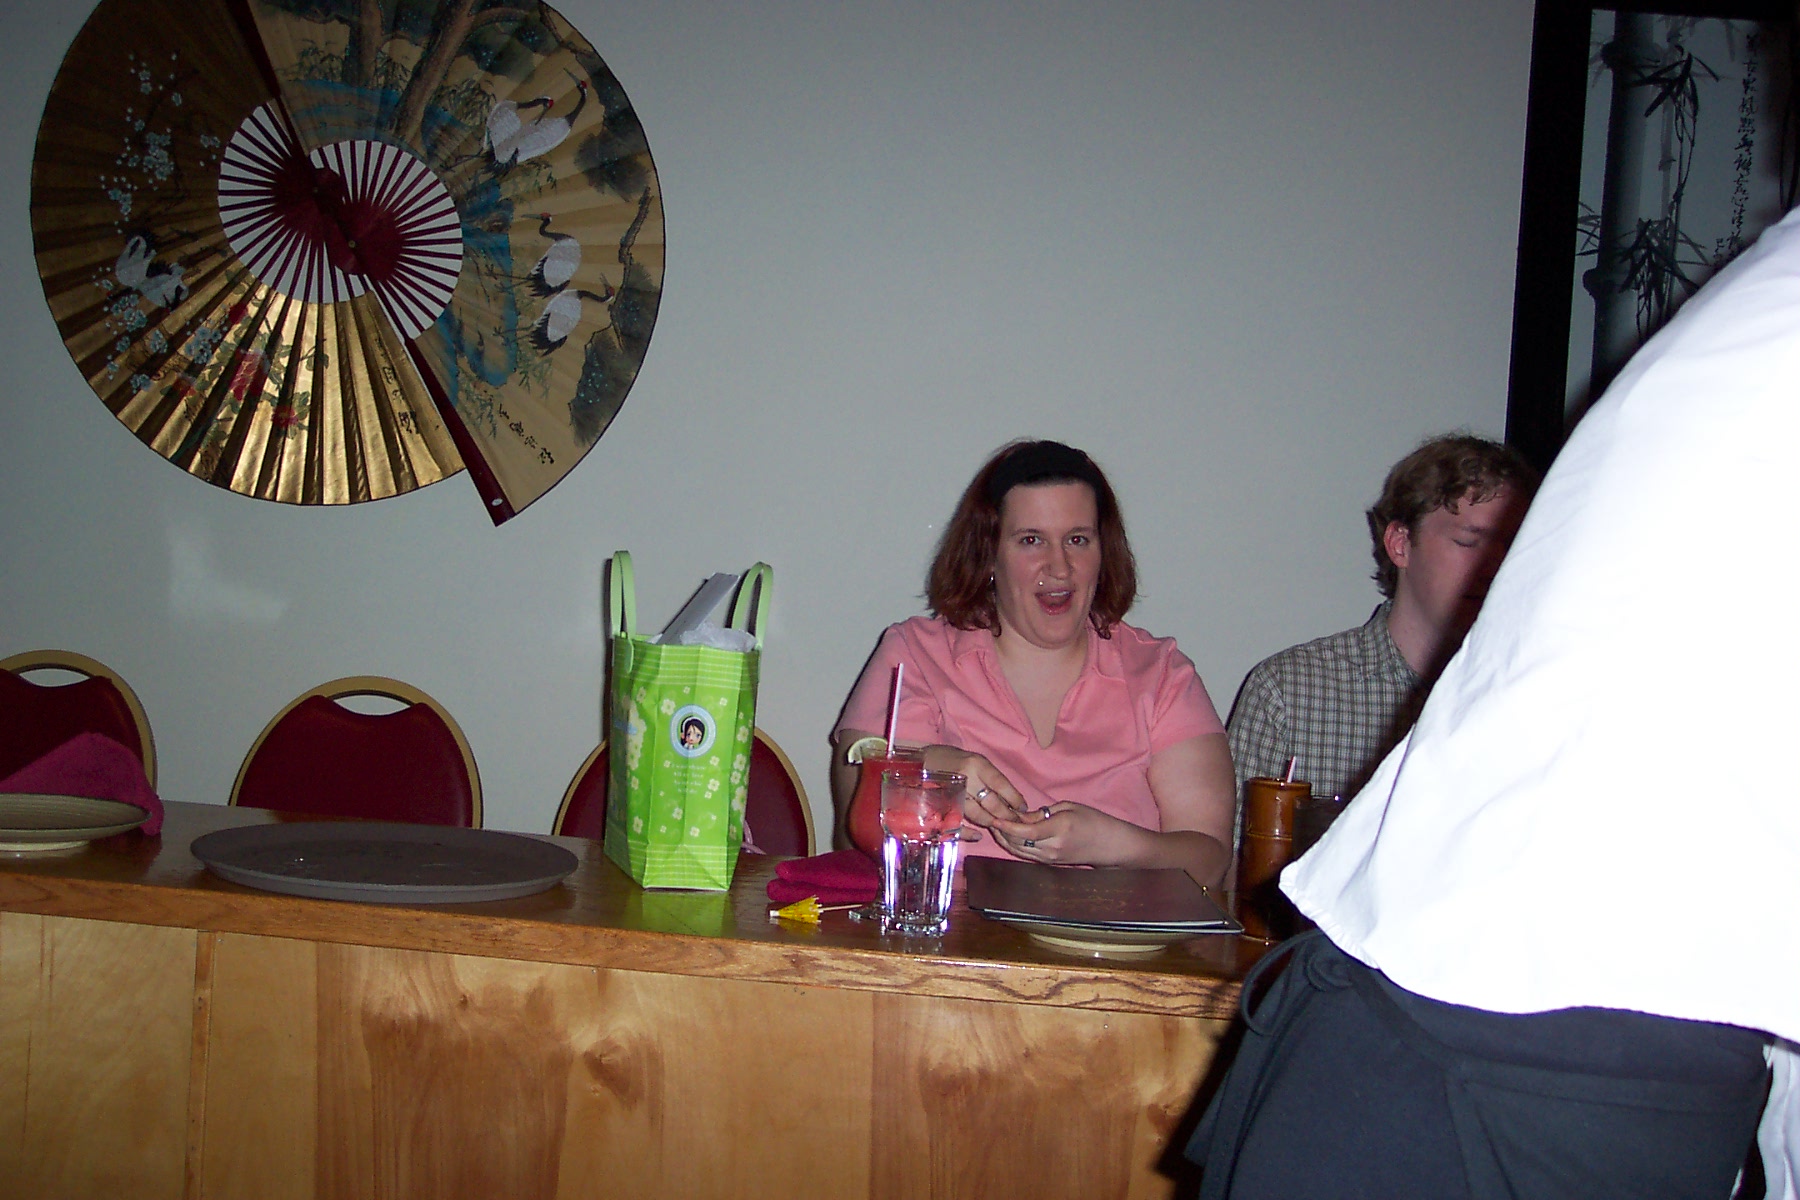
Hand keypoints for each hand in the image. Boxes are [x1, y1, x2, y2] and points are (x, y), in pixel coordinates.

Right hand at [921, 745, 1024, 829]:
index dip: (1014, 799)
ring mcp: (952, 794)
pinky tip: (977, 835)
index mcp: (976, 764)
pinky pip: (959, 824)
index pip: (1001, 784)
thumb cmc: (950, 760)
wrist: (918, 763)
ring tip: (997, 825)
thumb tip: (1011, 799)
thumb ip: (989, 777)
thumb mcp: (973, 760)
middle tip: (1015, 822)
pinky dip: (969, 833)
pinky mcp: (941, 807)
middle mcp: (966, 778)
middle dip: (1006, 815)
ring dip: (990, 822)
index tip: (1023, 808)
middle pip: (992, 802)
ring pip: (978, 815)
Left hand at [989, 802, 1147, 866]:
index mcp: (1059, 830)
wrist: (1109, 845)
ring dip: (1005, 839)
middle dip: (1002, 832)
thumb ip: (1042, 813)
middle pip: (1018, 843)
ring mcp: (1050, 858)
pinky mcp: (1049, 863)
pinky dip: (1014, 845)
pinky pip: (1026, 854)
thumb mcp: (1069, 807)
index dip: (1007, 826)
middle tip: (991, 816)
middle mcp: (1052, 848)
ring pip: (1018, 851)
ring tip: (996, 825)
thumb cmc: (1092, 820)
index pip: (1026, 832)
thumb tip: (1021, 817)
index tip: (994, 817)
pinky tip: (1008, 835)